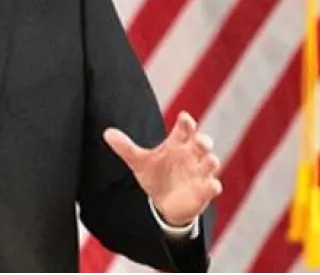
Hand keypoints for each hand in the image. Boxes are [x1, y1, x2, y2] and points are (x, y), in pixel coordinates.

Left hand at [103, 111, 221, 226]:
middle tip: (200, 141)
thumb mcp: (140, 162)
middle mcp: (191, 155)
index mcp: (177, 144)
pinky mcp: (204, 190)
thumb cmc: (155, 175)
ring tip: (209, 161)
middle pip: (202, 143)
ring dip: (211, 161)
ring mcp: (200, 172)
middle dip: (204, 141)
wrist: (164, 202)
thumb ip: (125, 147)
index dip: (186, 123)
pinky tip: (211, 185)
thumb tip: (107, 133)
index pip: (184, 129)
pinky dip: (213, 185)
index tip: (184, 117)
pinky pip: (213, 186)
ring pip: (212, 163)